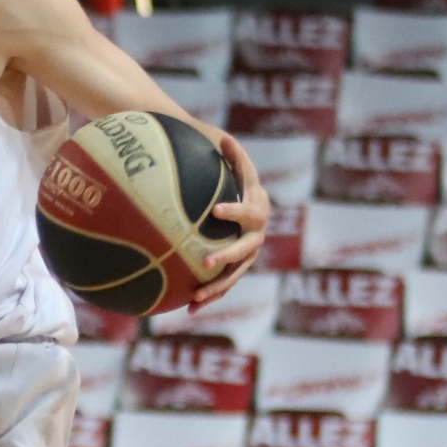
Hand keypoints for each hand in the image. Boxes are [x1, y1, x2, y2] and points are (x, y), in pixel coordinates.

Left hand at [190, 126, 272, 304]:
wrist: (246, 200)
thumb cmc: (235, 176)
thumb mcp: (236, 164)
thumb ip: (232, 155)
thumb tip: (223, 136)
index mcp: (257, 207)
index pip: (248, 210)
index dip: (235, 211)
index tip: (215, 210)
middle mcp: (257, 233)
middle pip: (245, 249)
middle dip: (227, 256)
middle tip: (206, 262)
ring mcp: (249, 254)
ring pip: (236, 274)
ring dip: (217, 287)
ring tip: (196, 296)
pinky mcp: (238, 268)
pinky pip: (225, 286)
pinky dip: (210, 297)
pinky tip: (188, 309)